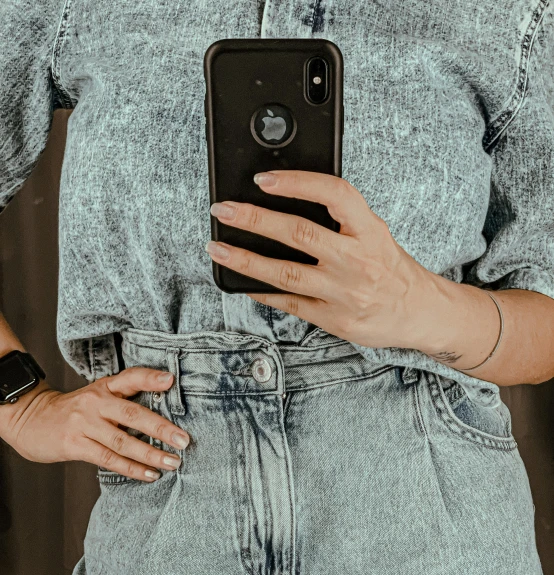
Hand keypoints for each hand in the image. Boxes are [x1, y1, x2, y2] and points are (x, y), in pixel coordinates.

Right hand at [2, 368, 190, 481]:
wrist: (31, 419)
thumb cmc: (74, 410)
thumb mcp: (97, 395)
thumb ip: (125, 398)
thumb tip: (164, 409)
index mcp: (104, 387)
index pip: (130, 378)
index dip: (150, 378)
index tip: (171, 380)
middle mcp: (95, 403)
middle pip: (133, 415)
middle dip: (162, 429)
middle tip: (184, 441)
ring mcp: (84, 424)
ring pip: (123, 442)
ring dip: (151, 454)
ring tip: (173, 463)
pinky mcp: (74, 444)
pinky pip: (108, 459)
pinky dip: (132, 468)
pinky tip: (150, 474)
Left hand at [207, 169, 440, 350]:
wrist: (418, 312)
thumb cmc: (391, 268)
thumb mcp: (376, 233)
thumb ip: (341, 218)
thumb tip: (288, 197)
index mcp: (370, 231)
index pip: (334, 195)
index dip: (297, 183)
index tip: (264, 179)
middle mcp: (357, 261)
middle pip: (299, 234)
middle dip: (255, 219)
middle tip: (224, 210)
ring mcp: (344, 293)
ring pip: (285, 273)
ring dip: (246, 258)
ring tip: (217, 247)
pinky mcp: (333, 319)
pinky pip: (289, 303)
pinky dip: (261, 290)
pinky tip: (241, 280)